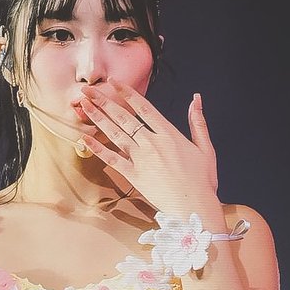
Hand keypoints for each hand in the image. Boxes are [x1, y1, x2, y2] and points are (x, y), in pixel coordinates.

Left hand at [78, 77, 219, 217]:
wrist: (194, 207)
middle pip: (124, 117)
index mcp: (169, 134)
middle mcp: (152, 143)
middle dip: (104, 101)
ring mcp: (141, 159)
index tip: (113, 82)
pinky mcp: (134, 176)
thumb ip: (198, 122)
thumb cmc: (202, 181)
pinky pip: (113, 160)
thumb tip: (196, 99)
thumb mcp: (205, 148)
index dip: (127, 93)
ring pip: (115, 134)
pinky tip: (85, 139)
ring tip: (84, 106)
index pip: (144, 107)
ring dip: (98, 119)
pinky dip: (98, 149)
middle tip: (87, 90)